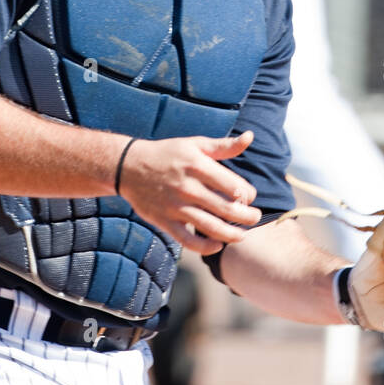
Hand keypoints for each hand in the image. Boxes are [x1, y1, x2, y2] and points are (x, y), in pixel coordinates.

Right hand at [117, 132, 261, 254]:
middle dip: (248, 217)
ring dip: (232, 235)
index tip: (248, 197)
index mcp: (198, 166)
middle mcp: (188, 187)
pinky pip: (188, 241)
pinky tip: (217, 245)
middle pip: (227, 209)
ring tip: (241, 235)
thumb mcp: (195, 145)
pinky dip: (206, 247)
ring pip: (211, 228)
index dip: (248, 195)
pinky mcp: (164, 221)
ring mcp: (175, 206)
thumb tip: (250, 137)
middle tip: (254, 218)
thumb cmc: (168, 154)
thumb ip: (224, 146)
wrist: (129, 166)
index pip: (234, 187)